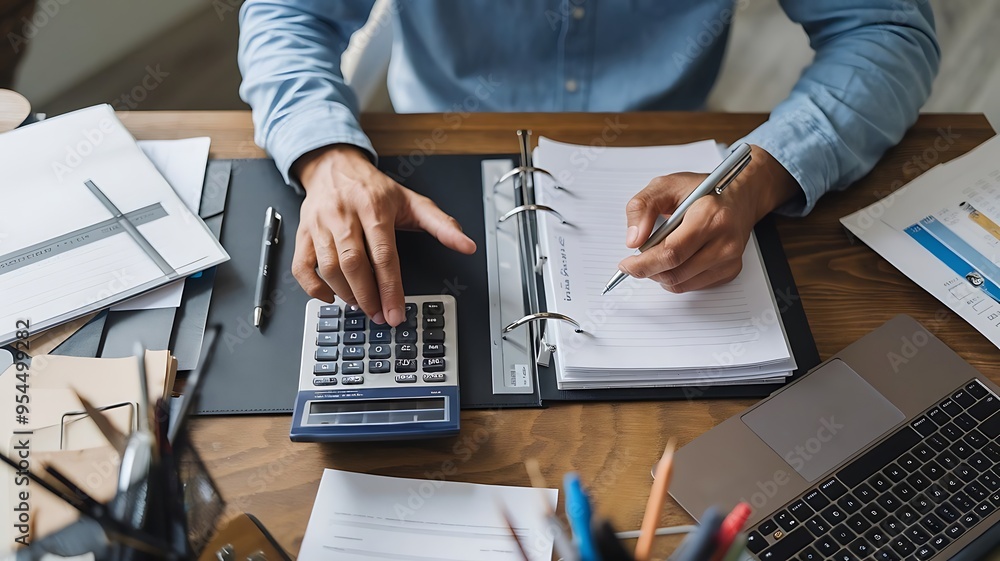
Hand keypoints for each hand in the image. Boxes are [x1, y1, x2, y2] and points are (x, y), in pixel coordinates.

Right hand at [292, 144, 475, 324]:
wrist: (333, 165)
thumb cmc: (374, 188)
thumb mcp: (412, 201)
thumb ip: (441, 224)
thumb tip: (467, 245)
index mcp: (374, 207)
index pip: (384, 255)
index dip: (390, 289)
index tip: (395, 313)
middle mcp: (344, 215)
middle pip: (354, 264)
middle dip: (368, 297)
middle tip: (380, 316)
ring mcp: (319, 224)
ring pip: (328, 267)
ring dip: (345, 295)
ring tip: (362, 306)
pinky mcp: (302, 232)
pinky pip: (301, 267)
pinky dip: (313, 288)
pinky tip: (330, 297)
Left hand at [617, 145, 798, 292]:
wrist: (739, 197)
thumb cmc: (703, 190)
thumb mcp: (666, 186)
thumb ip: (642, 207)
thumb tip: (633, 240)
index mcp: (709, 216)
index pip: (671, 253)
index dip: (644, 264)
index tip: (626, 264)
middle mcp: (724, 241)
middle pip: (675, 272)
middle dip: (648, 270)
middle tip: (636, 260)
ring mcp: (730, 259)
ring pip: (681, 283)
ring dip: (660, 275)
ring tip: (657, 255)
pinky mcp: (730, 271)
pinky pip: (692, 286)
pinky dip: (676, 277)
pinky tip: (676, 259)